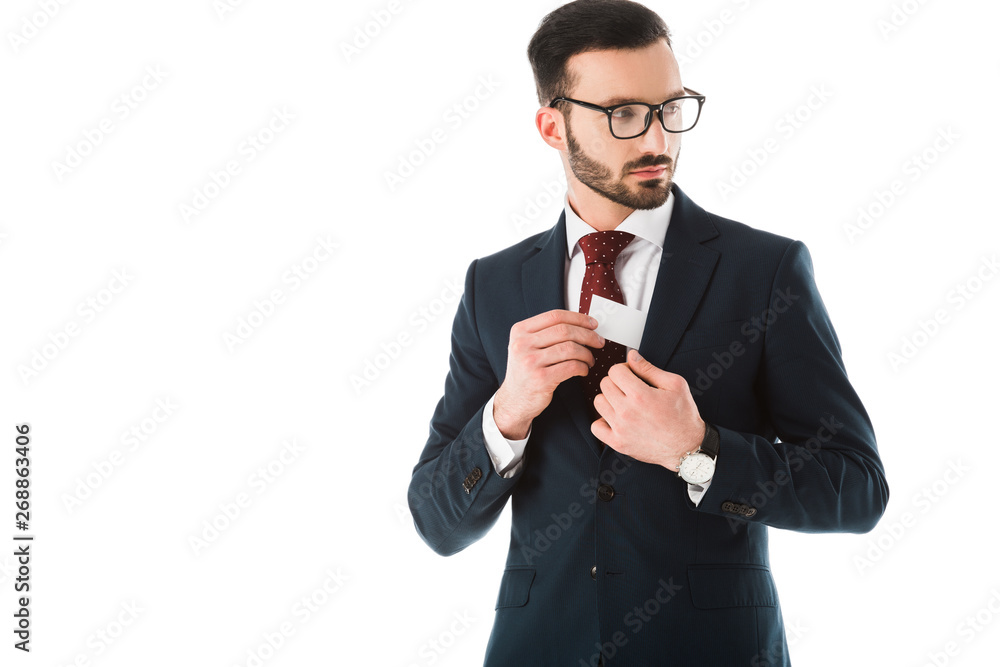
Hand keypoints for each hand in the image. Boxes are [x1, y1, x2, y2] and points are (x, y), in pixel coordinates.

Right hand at [494, 309, 604, 438]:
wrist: (514, 400)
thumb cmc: (526, 372)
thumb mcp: (527, 347)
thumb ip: (546, 333)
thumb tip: (581, 324)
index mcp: (520, 331)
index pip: (555, 316)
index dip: (578, 318)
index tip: (593, 324)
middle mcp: (522, 344)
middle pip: (564, 331)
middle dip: (588, 335)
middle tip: (599, 342)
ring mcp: (530, 362)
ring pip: (570, 348)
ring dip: (586, 354)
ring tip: (590, 360)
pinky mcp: (541, 379)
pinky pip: (571, 366)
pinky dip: (583, 367)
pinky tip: (583, 370)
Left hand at [592, 349, 704, 471]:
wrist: (687, 447)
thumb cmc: (684, 415)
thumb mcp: (674, 385)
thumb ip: (649, 369)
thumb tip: (631, 356)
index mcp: (640, 395)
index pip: (614, 371)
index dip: (624, 369)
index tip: (631, 375)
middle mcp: (627, 412)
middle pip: (605, 384)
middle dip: (616, 382)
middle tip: (629, 389)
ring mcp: (620, 429)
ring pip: (598, 403)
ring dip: (609, 399)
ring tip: (623, 403)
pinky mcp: (618, 443)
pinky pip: (595, 427)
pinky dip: (602, 421)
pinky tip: (615, 419)